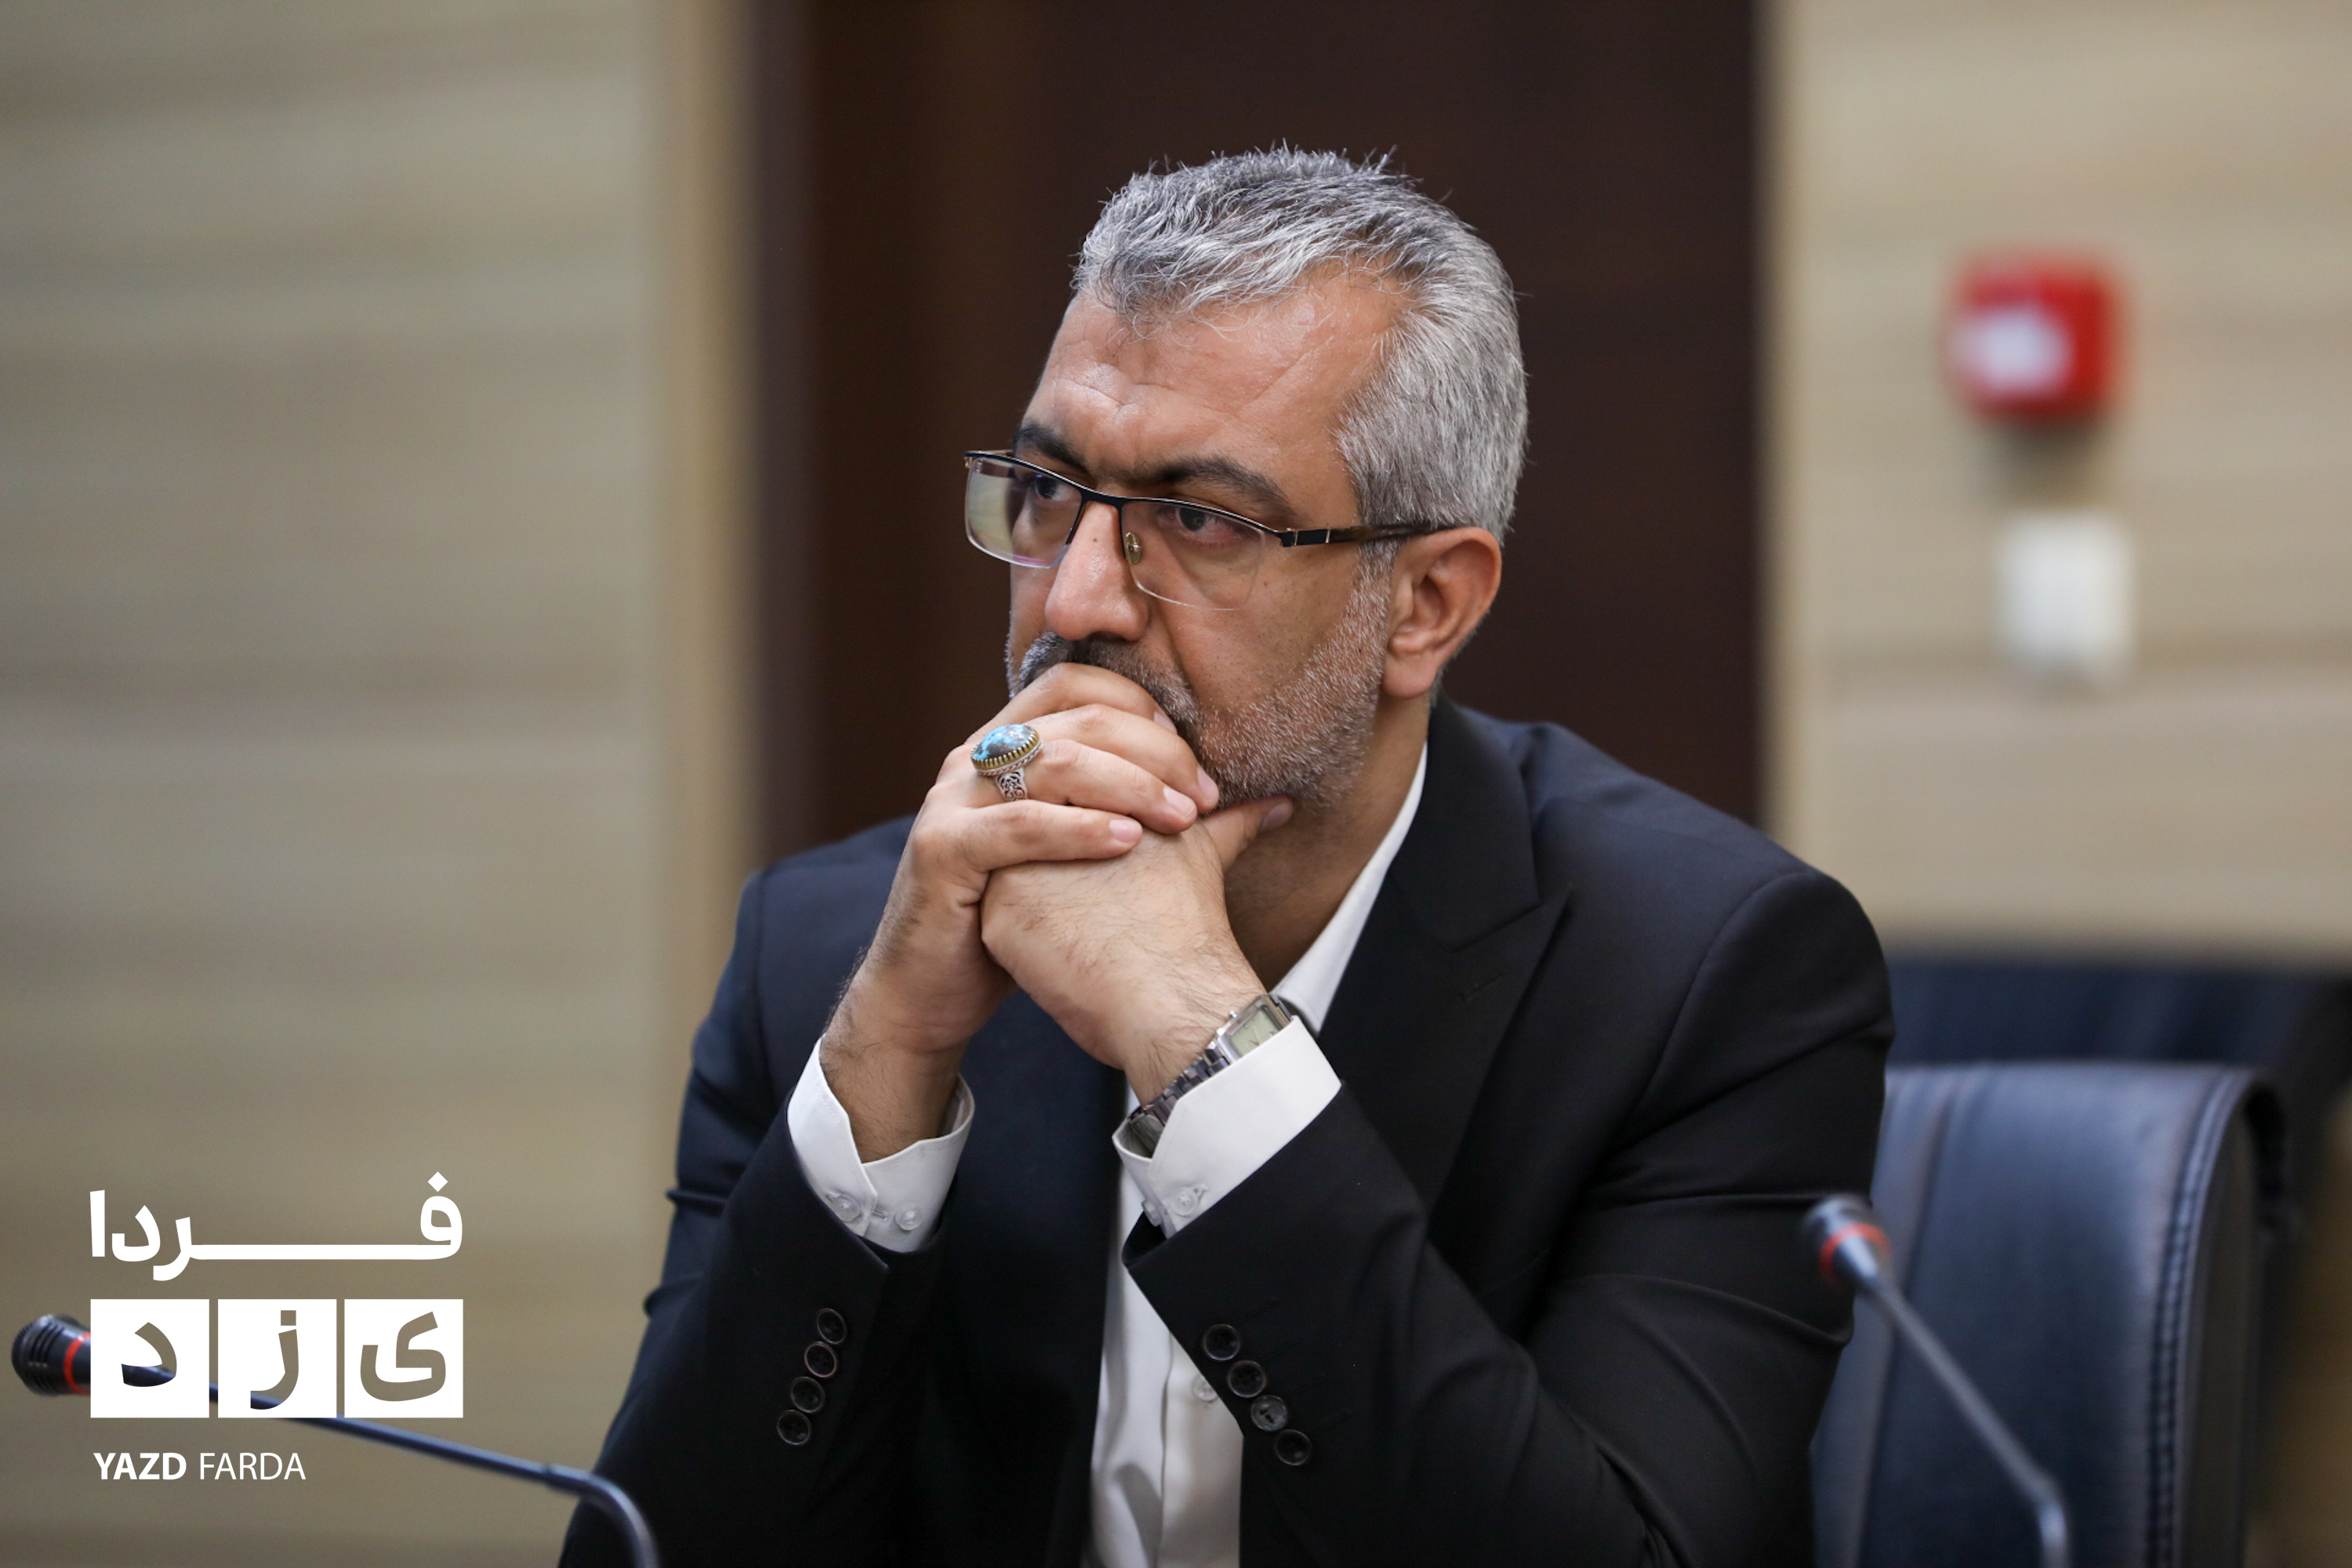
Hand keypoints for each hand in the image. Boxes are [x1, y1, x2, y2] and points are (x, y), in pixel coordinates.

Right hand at [824, 665, 1220, 1157]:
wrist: (933, 990)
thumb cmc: (1019, 919)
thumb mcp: (1089, 856)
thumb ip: (1167, 819)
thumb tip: (1273, 804)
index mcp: (1007, 744)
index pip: (1077, 684)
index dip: (1142, 707)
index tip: (1194, 757)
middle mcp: (974, 757)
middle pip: (1077, 717)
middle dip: (1154, 750)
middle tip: (1204, 796)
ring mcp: (953, 800)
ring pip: (1053, 761)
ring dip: (1129, 784)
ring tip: (1181, 820)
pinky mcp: (942, 850)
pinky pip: (1019, 824)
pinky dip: (1079, 828)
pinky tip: (1128, 844)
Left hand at [978, 795, 1291, 1102]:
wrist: (1172, 1005)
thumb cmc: (1192, 938)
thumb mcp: (1205, 861)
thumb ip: (1228, 824)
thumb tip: (1275, 805)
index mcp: (1108, 794)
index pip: (1074, 776)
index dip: (1090, 812)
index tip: (1113, 859)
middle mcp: (1058, 815)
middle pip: (1034, 808)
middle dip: (1053, 844)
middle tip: (1088, 894)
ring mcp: (1022, 861)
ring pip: (1005, 857)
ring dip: (1027, 882)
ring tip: (1067, 920)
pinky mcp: (999, 910)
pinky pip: (987, 908)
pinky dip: (1013, 928)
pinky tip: (1042, 951)